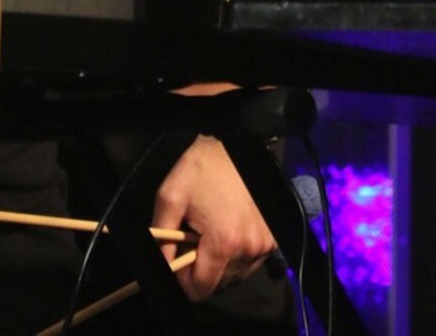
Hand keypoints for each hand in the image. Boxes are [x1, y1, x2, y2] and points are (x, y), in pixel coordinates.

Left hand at [152, 135, 274, 300]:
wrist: (235, 145)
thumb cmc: (201, 169)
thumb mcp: (170, 198)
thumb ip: (161, 238)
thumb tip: (163, 268)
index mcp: (224, 243)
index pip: (201, 290)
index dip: (184, 279)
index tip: (180, 258)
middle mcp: (249, 249)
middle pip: (219, 283)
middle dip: (203, 268)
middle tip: (195, 238)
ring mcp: (265, 244)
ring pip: (236, 274)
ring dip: (221, 263)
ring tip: (213, 230)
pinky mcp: (273, 238)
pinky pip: (250, 262)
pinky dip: (238, 254)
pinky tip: (229, 229)